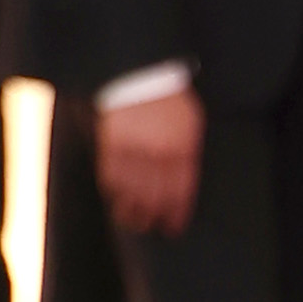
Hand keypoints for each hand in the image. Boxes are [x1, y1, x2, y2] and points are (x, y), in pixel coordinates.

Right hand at [95, 89, 203, 232]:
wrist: (142, 74)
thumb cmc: (169, 97)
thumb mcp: (190, 121)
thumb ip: (188, 150)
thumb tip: (183, 180)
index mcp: (184, 146)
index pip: (181, 190)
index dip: (176, 212)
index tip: (173, 227)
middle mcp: (160, 152)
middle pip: (156, 195)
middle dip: (154, 215)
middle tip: (151, 226)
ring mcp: (135, 148)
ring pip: (133, 190)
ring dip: (132, 210)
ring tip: (133, 221)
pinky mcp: (112, 143)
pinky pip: (112, 175)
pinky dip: (114, 191)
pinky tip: (115, 200)